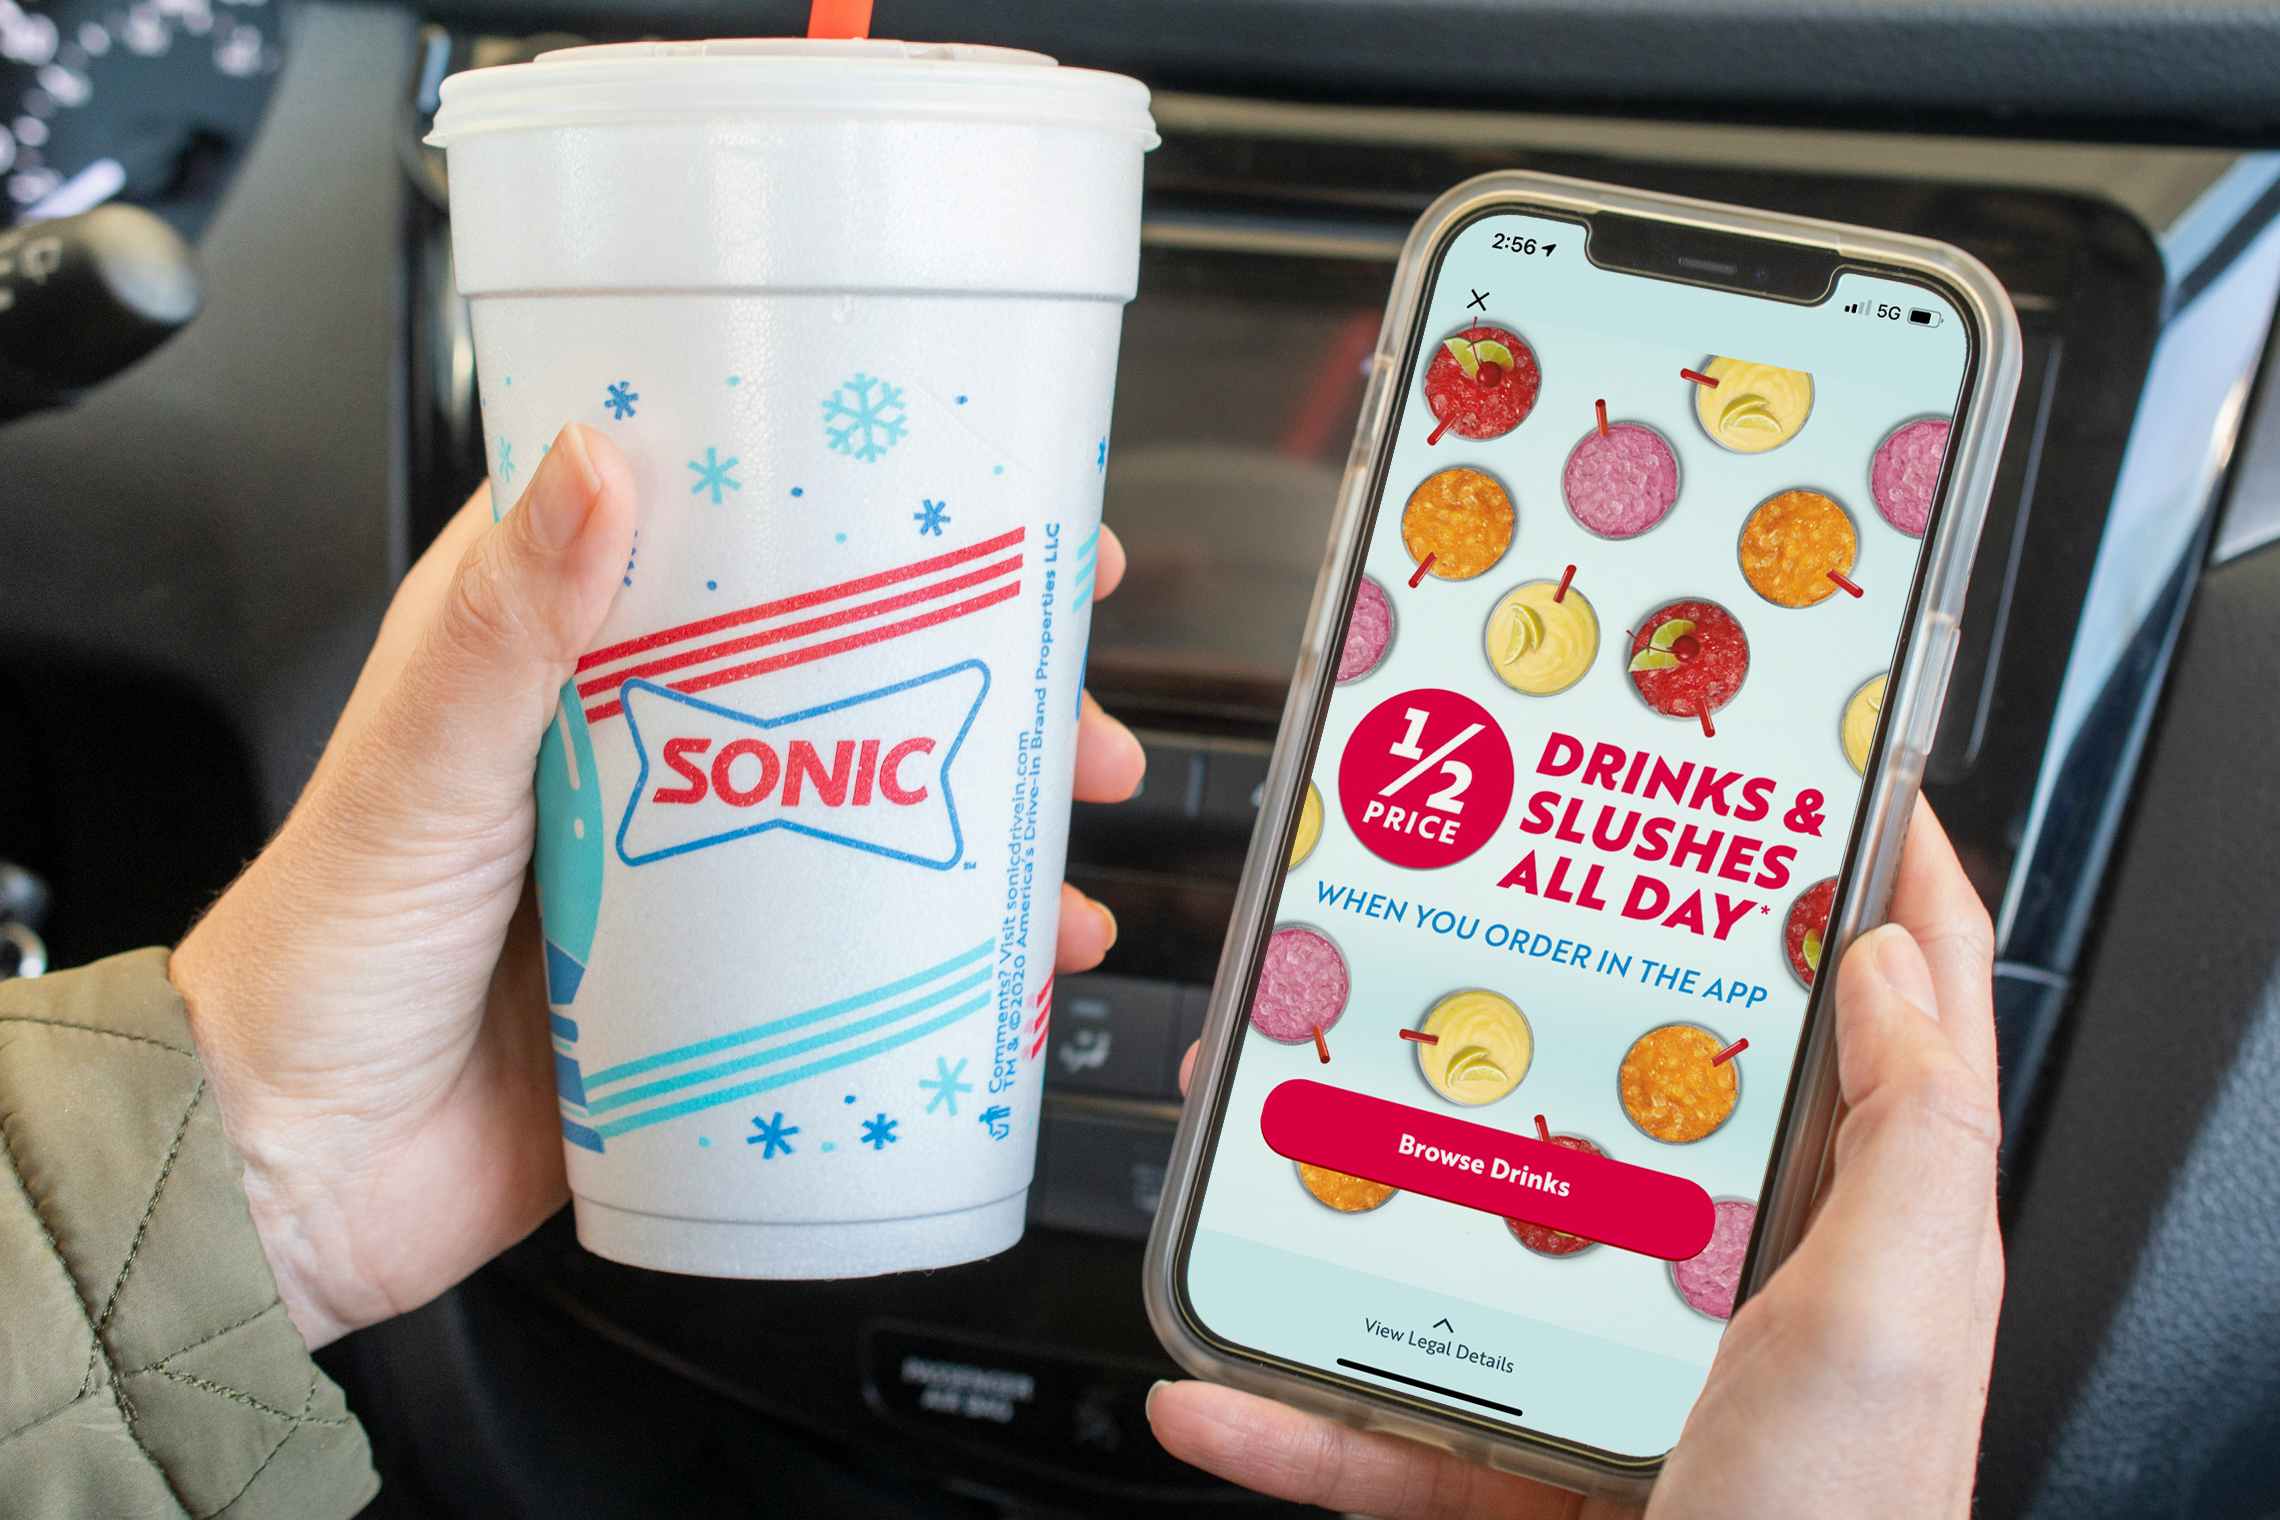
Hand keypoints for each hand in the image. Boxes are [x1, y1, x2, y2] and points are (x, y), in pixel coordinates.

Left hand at [171, 425, 1143, 1348]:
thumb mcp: (420, 773)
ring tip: (1068, 832)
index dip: (857, 502)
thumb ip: (507, 630)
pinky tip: (1018, 965)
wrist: (293, 1177)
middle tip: (1069, 686)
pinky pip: (854, 944)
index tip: (978, 496)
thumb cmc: (320, 956)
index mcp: (557, 654)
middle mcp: (637, 747)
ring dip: (982, 811)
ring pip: (866, 801)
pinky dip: (948, 950)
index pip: (727, 531)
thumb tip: (597, 465)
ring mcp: (687, 866)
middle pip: (837, 669)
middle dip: (973, 671)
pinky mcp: (713, 979)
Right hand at [1150, 797, 2001, 1518]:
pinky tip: (1206, 1389)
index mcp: (1841, 1239)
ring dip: (1338, 1194)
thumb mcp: (1899, 1316)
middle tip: (1445, 908)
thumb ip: (1906, 1132)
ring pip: (1459, 1254)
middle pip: (1614, 1107)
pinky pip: (1372, 1435)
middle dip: (1513, 1006)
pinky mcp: (1513, 1483)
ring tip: (1254, 1118)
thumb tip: (1889, 948)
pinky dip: (1278, 1421)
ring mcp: (1610, 1388)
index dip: (1856, 888)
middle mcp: (1725, 1299)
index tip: (1795, 779)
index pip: (1882, 1022)